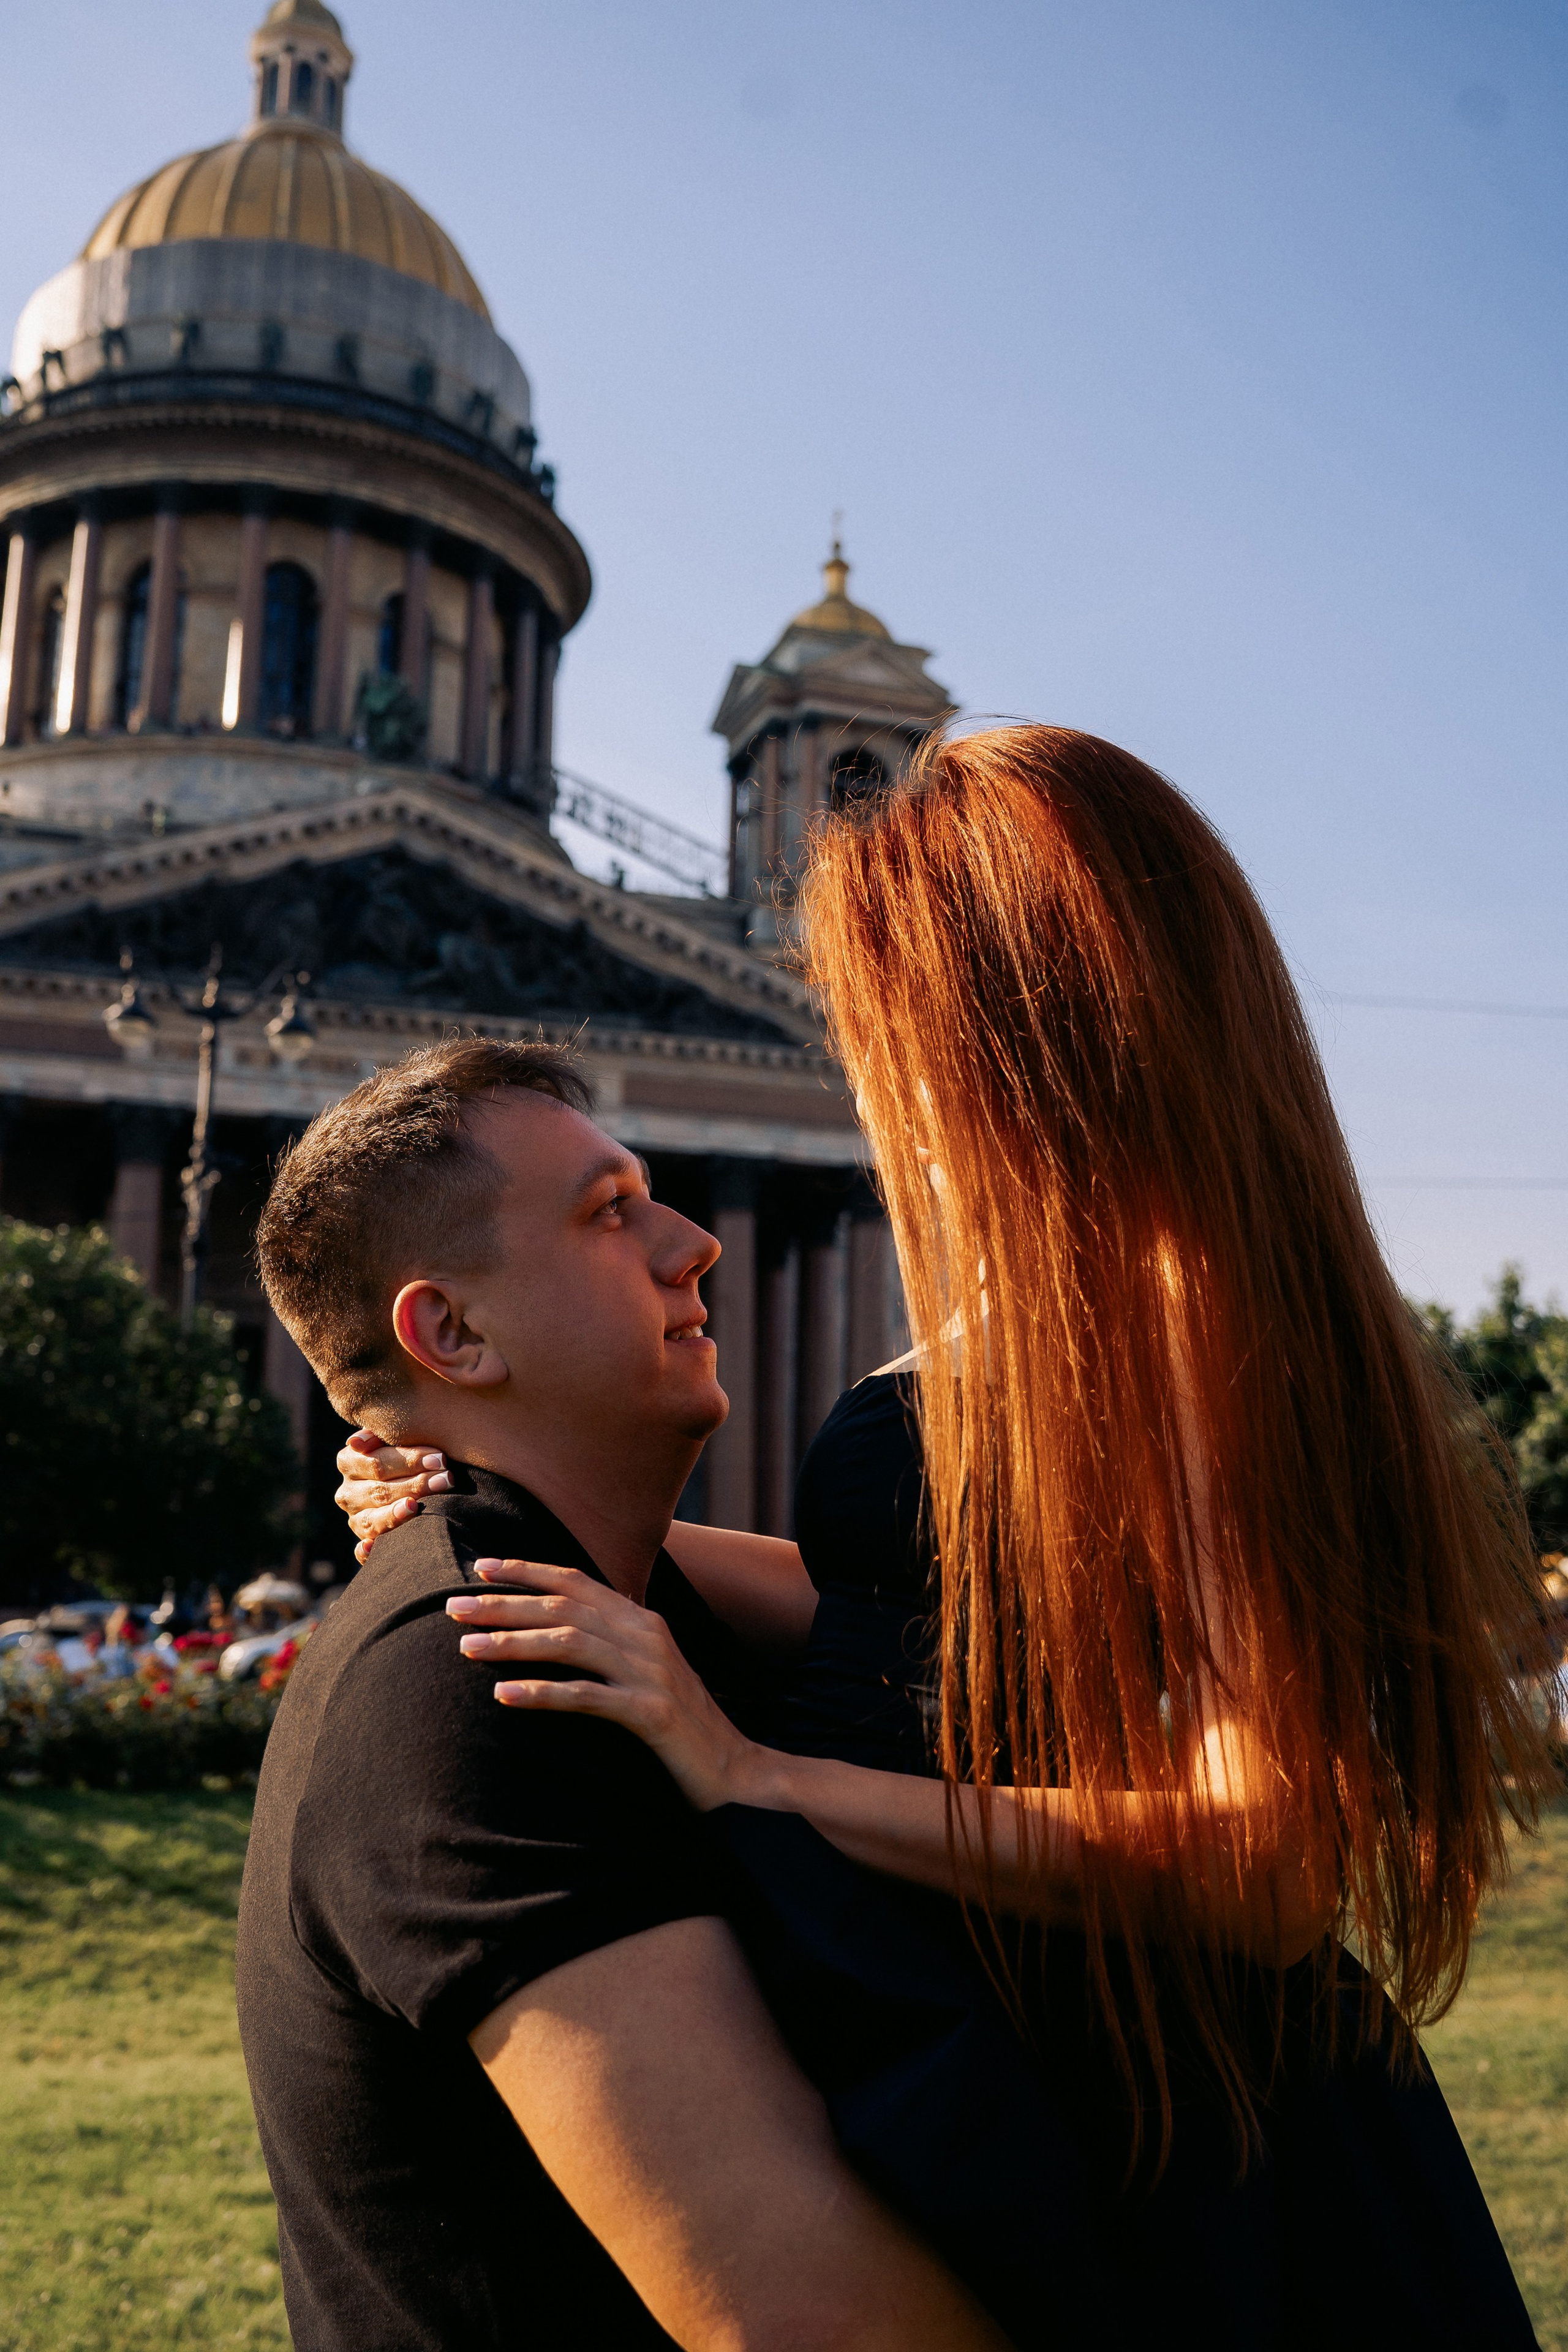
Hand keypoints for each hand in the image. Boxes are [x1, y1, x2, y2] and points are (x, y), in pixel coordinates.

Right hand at [334, 1429, 450, 1564]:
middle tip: (447, 1479)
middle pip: (380, 1490)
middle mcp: (348, 1492)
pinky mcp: (364, 1542)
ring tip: (418, 1506)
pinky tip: (372, 1546)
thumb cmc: (411, 1454)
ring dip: (398, 1514)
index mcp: (349, 1461)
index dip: (410, 1460)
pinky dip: (366, 1551)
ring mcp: (355, 1519)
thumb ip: (381, 1434)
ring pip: (372, 1520)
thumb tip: (357, 1443)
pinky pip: (362, 1551)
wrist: (411, 1479)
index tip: (441, 1459)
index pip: (377, 1462)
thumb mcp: (397, 1438)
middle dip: (416, 1484)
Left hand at [447, 1561, 772, 1813]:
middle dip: (505, 1604)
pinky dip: (543, 1693)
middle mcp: (646, 1635)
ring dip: (514, 1642)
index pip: (578, 1581)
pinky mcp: (651, 1712)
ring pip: (570, 1643)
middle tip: (454, 1608)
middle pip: (565, 1606)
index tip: (482, 1567)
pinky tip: (505, 1694)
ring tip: (466, 1647)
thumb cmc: (681, 1724)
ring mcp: (650, 1672)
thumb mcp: (647, 1670)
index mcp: (642, 1620)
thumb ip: (612, 1641)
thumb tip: (562, 1623)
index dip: (529, 1570)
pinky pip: (587, 1696)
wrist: (736, 1770)